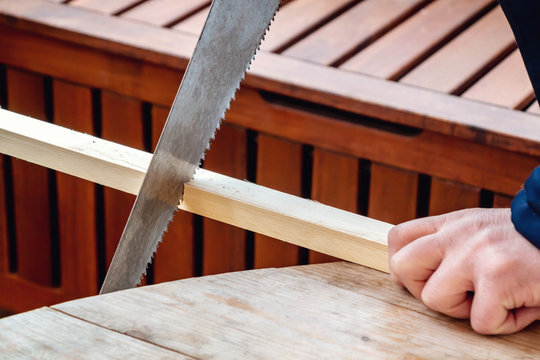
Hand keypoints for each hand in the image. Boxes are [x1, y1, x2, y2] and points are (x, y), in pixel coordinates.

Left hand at [388, 208, 539, 333]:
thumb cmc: (530, 245)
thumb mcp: (483, 233)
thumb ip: (451, 245)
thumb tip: (412, 272)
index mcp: (453, 223)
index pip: (398, 237)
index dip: (402, 266)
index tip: (424, 280)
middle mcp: (459, 234)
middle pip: (403, 266)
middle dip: (423, 290)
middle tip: (457, 294)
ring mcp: (476, 253)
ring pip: (434, 298)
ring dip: (465, 310)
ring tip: (495, 298)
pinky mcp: (499, 276)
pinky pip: (480, 321)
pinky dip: (504, 323)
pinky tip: (523, 305)